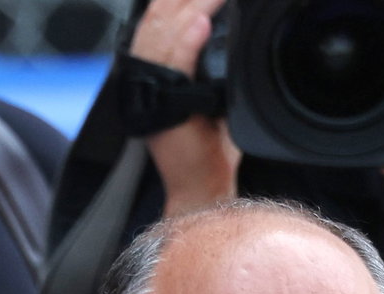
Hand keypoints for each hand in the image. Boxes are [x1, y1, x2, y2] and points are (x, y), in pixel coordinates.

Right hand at [129, 0, 239, 214]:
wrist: (202, 186)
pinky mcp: (162, 108)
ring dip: (190, 8)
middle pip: (159, 18)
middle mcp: (147, 77)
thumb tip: (236, 25)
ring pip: (163, 35)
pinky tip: (201, 24)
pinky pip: (172, 65)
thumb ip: (218, 58)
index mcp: (156, 69)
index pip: (161, 16)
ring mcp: (151, 92)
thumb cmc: (211, 145)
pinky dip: (185, 43)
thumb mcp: (217, 91)